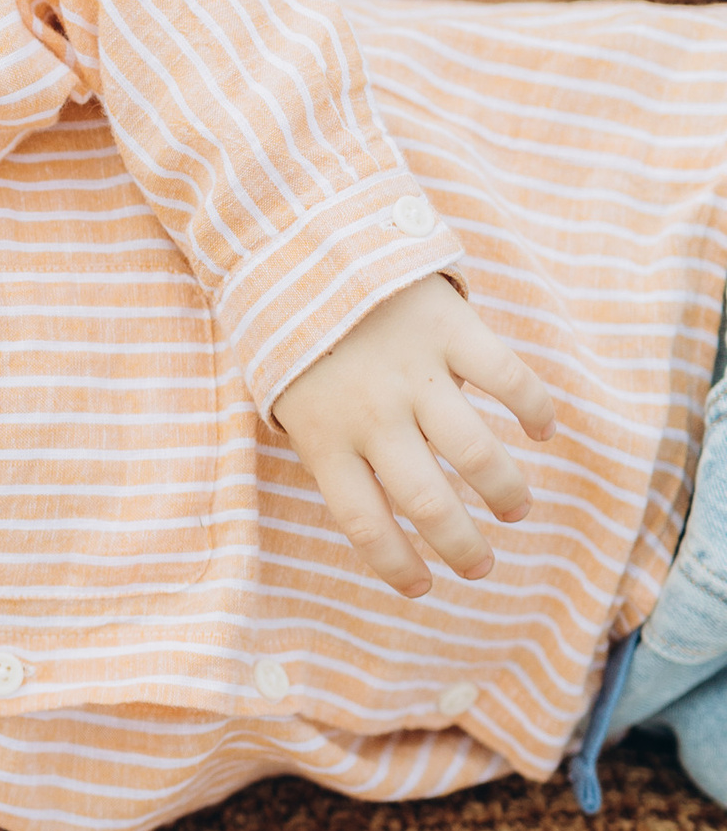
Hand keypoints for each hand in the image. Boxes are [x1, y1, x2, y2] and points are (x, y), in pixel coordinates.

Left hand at [273, 272, 552, 596]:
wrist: (301, 243)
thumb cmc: (295, 336)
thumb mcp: (288, 400)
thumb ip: (329, 449)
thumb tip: (378, 504)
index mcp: (323, 439)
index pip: (365, 522)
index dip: (397, 564)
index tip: (424, 588)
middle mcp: (371, 414)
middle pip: (428, 501)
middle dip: (463, 546)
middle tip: (482, 566)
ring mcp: (413, 372)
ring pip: (475, 451)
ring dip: (505, 490)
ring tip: (516, 510)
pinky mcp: (450, 328)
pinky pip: (506, 378)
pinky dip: (533, 409)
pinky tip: (542, 431)